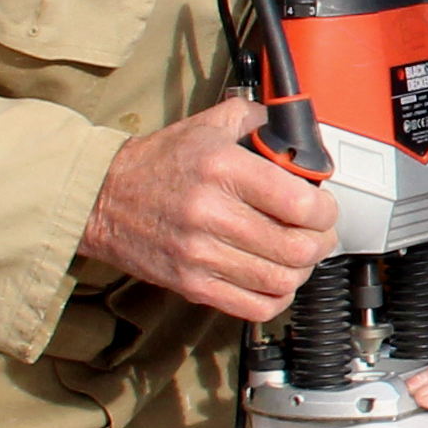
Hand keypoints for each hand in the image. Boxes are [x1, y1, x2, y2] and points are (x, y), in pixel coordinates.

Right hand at [79, 97, 335, 322]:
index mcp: (221, 169)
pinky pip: (253, 307)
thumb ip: (254, 120)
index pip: (298, 202)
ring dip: (302, 271)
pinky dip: (277, 299)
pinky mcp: (191, 285)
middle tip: (319, 234)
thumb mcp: (206, 125)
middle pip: (296, 247)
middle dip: (321, 242)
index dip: (325, 210)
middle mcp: (211, 213)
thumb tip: (293, 130)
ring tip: (298, 257)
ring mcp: (200, 254)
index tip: (323, 207)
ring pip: (280, 280)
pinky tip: (276, 282)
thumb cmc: (156, 164)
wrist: (102, 197)